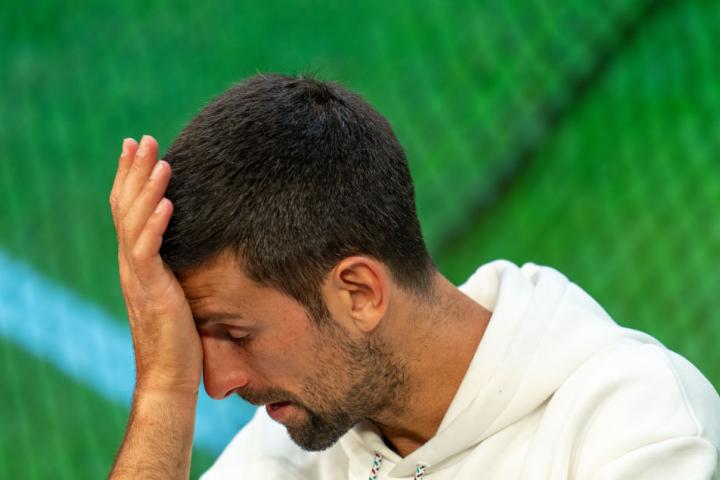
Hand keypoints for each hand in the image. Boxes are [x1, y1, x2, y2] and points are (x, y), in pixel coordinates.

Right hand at [109, 135, 201, 395]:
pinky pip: (149, 252)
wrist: (169, 376)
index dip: (130, 179)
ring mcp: (138, 277)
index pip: (127, 211)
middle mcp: (131, 265)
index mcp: (136, 262)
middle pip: (125, 207)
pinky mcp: (152, 292)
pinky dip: (156, 226)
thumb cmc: (178, 338)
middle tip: (142, 139)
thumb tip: (192, 250)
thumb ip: (175, 267)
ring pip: (134, 223)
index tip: (138, 149)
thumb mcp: (176, 292)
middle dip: (133, 171)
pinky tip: (168, 202)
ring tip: (159, 160)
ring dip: (147, 189)